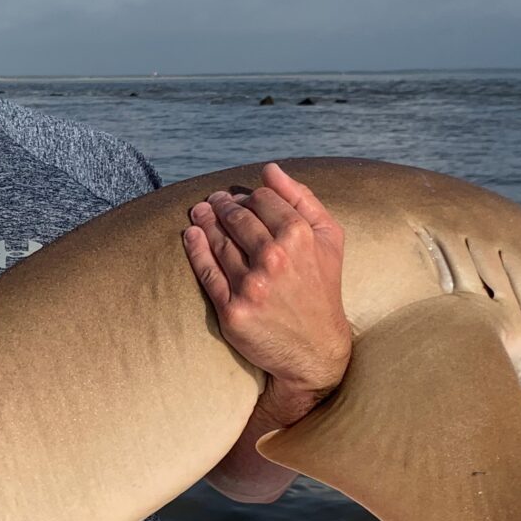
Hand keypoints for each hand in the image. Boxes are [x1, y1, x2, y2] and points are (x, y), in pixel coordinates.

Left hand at [183, 162, 351, 425]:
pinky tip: (191, 235)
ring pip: (218, 241)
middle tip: (213, 201)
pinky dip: (195, 249)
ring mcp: (251, 285)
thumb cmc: (322, 288)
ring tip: (199, 213)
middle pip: (235, 217)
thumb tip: (270, 170)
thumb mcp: (328, 239)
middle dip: (221, 205)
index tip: (239, 198)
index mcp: (299, 236)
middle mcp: (274, 258)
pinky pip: (206, 272)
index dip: (248, 195)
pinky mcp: (233, 310)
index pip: (260, 199)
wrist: (315, 350)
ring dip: (204, 222)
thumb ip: (302, 199)